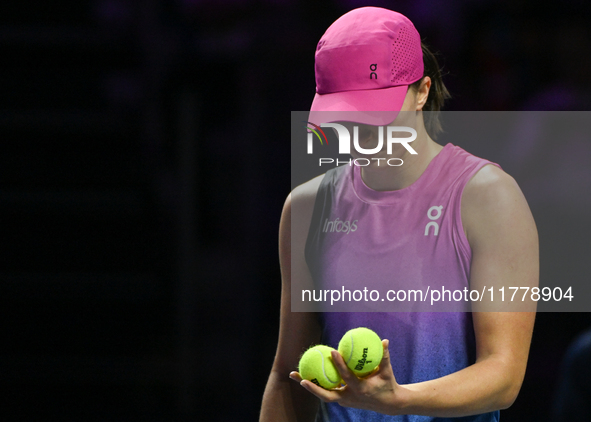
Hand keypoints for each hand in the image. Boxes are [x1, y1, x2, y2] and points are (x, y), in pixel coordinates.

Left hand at [289, 339, 403, 414]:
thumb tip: (384, 340)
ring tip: (293, 374)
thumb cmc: (387, 384)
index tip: (333, 351)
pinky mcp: (341, 400)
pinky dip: (315, 384)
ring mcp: (344, 401)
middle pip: (327, 395)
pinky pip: (326, 391)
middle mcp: (349, 397)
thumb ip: (385, 356)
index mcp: (360, 389)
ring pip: (322, 394)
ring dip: (308, 385)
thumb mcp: (387, 371)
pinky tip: (304, 373)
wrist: (387, 404)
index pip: (347, 377)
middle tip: (300, 378)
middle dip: (313, 388)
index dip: (340, 365)